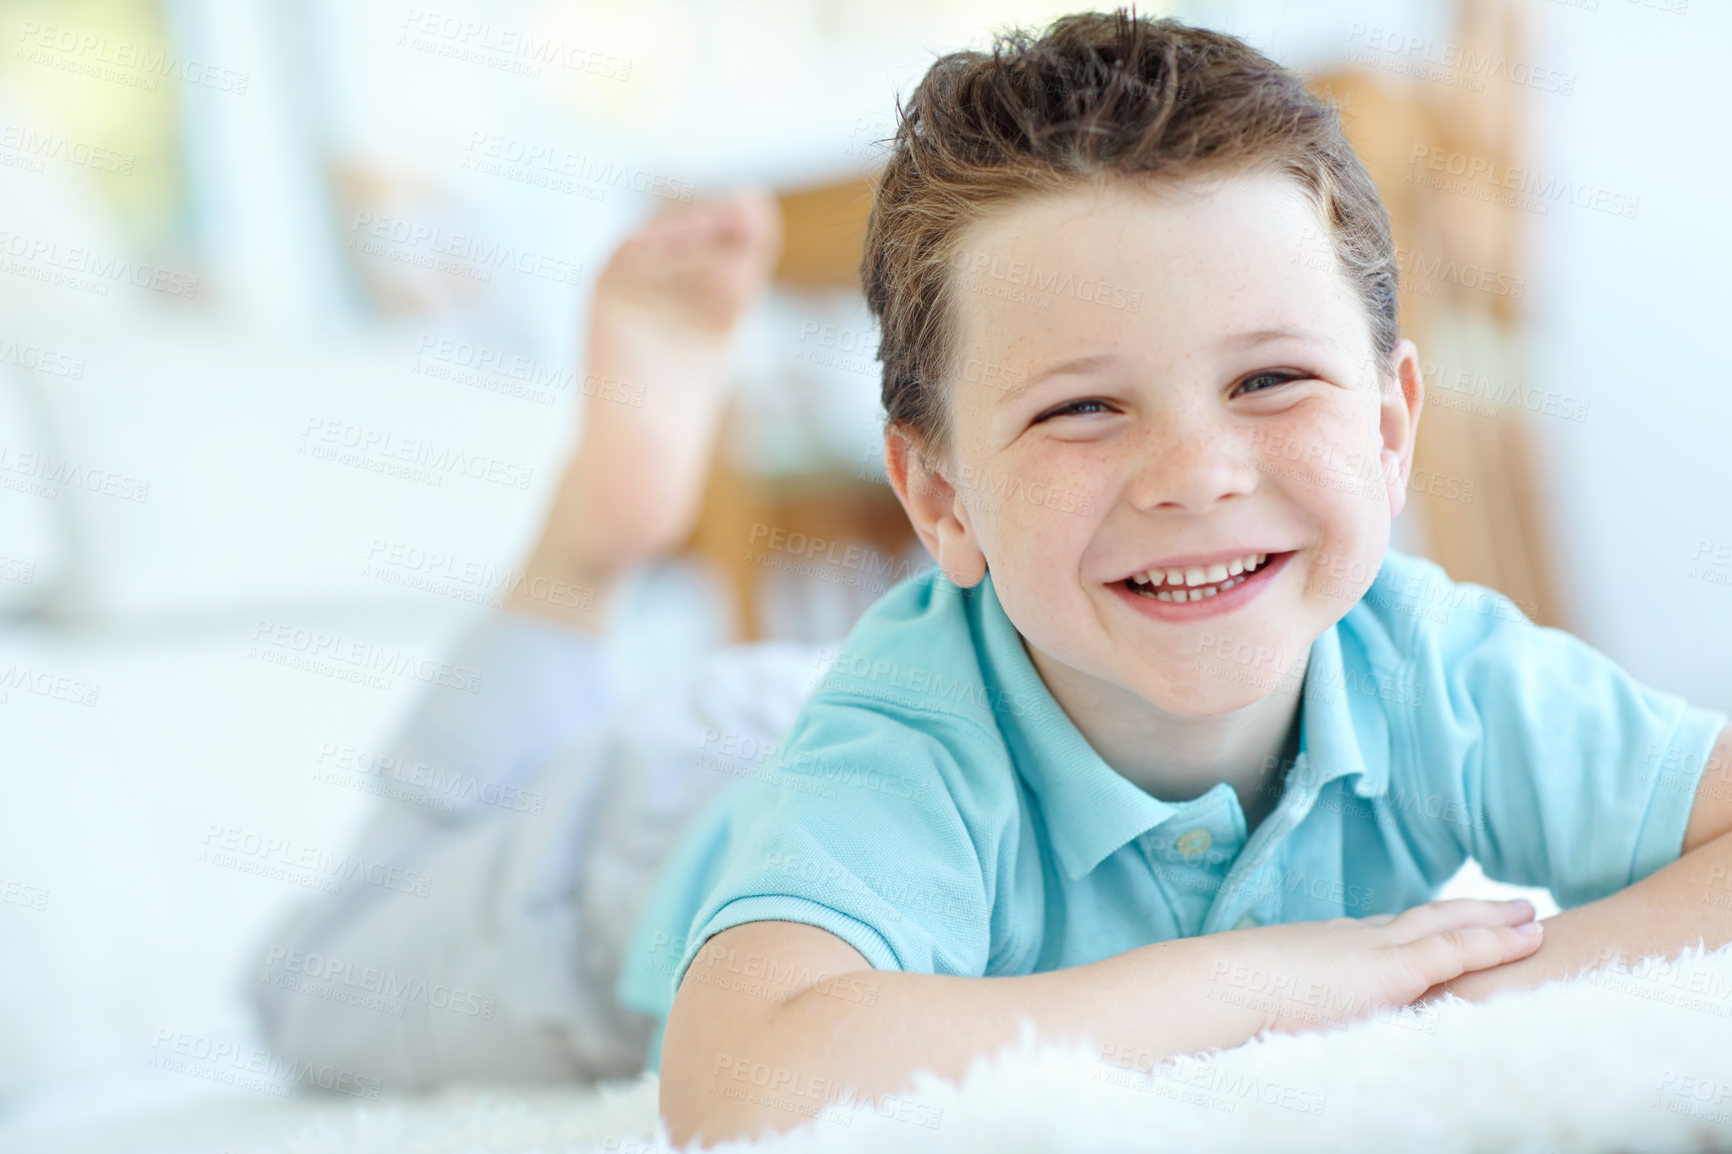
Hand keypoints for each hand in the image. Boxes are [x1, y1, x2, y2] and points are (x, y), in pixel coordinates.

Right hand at [1206, 898, 1543, 1034]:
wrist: (1221, 991)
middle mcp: (1355, 939)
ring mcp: (1375, 949)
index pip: (1383, 934)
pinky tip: (1529, 937)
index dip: (1417, 928)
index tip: (1441, 922)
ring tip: (1528, 913)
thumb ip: (1294, 1011)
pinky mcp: (1392, 969)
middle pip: (1422, 918)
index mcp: (1325, 949)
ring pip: (1448, 923)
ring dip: (1491, 917)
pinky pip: (1458, 950)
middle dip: (1464, 912)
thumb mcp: (1269, 1004)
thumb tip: (1291, 1029)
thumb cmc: (1228, 1005)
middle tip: (1504, 906)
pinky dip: (1495, 941)